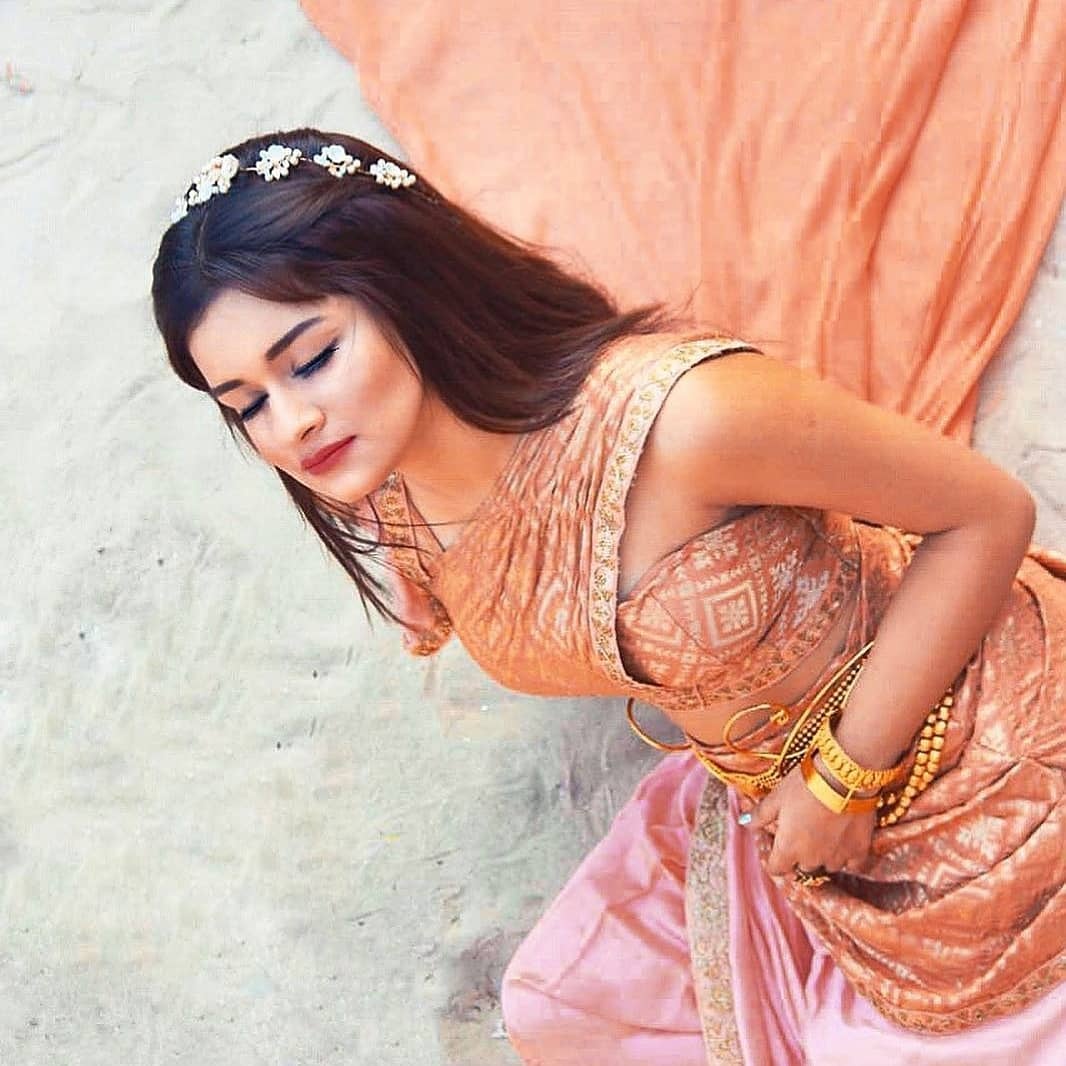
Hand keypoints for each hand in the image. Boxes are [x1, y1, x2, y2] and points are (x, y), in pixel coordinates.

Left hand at [746, 763, 875, 878]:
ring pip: (827, 865)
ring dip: (824, 854)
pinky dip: (848, 856)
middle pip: (802, 866)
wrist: (844, 777)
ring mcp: (837, 857)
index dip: (775, 859)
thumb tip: (743, 823)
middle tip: (803, 830)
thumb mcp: (777, 797)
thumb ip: (759, 815)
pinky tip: (845, 840)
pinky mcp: (859, 850)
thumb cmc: (805, 785)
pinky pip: (853, 864)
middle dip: (800, 854)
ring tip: (825, 831)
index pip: (776, 868)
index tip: (778, 846)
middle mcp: (812, 859)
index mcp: (788, 848)